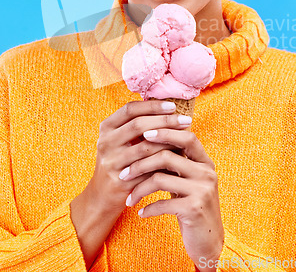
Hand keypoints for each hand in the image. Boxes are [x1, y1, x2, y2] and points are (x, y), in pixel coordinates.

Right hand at [84, 100, 191, 222]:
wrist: (103, 195)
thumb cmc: (121, 160)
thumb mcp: (122, 139)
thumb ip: (140, 125)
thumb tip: (172, 111)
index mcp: (107, 127)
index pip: (130, 109)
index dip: (152, 105)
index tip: (173, 106)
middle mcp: (105, 142)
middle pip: (138, 125)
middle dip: (165, 121)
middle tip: (186, 120)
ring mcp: (111, 162)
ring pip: (145, 147)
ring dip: (168, 141)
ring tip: (185, 137)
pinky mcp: (120, 180)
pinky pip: (147, 168)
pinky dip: (164, 161)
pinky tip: (179, 157)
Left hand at [120, 127, 223, 269]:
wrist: (209, 241)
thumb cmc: (192, 206)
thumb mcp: (187, 181)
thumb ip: (176, 163)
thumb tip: (148, 140)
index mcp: (205, 162)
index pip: (187, 137)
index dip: (165, 132)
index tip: (143, 133)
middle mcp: (206, 172)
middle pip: (167, 156)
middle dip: (140, 164)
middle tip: (124, 174)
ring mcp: (202, 190)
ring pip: (160, 179)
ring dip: (139, 189)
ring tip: (129, 198)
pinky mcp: (194, 209)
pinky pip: (162, 203)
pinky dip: (148, 208)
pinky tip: (141, 212)